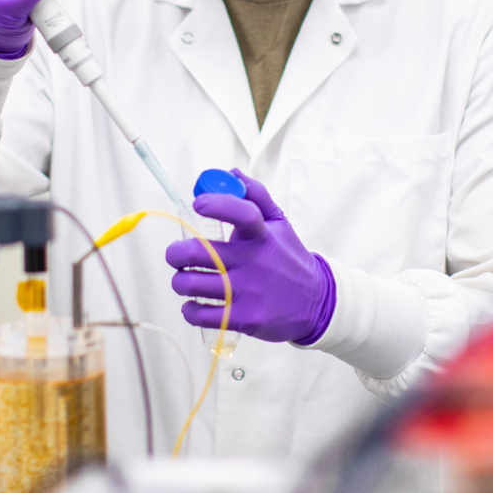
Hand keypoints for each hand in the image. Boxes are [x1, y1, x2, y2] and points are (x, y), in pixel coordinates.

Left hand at [166, 170, 335, 343]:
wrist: (317, 304)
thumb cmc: (290, 259)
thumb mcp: (280, 223)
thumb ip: (256, 196)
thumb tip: (231, 173)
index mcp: (262, 235)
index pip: (242, 213)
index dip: (217, 204)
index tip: (198, 204)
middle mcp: (254, 263)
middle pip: (199, 253)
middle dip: (175, 253)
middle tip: (176, 255)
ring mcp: (249, 292)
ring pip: (191, 284)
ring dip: (179, 281)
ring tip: (184, 279)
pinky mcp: (245, 319)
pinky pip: (201, 315)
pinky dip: (189, 309)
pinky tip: (194, 303)